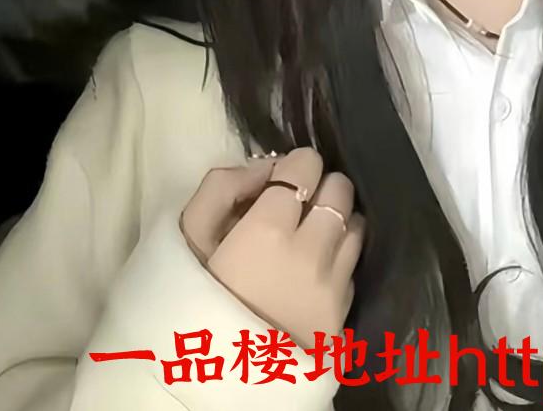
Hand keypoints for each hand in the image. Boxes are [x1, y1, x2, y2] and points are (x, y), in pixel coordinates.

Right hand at [179, 147, 364, 347]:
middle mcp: (311, 251)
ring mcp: (332, 285)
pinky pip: (354, 266)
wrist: (209, 377)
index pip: (307, 165)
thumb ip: (221, 188)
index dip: (295, 165)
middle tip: (298, 205)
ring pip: (356, 224)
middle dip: (321, 187)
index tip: (280, 181)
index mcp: (268, 229)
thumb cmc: (191, 301)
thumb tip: (263, 167)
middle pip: (340, 189)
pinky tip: (315, 270)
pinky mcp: (343, 314)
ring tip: (311, 236)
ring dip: (337, 220)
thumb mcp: (187, 237)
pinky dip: (341, 258)